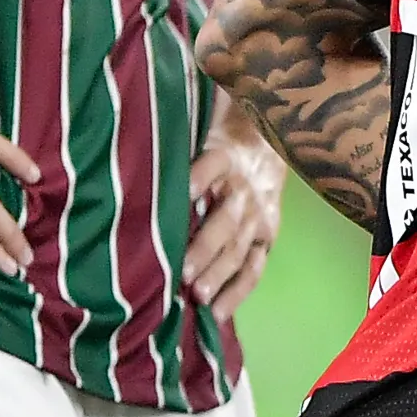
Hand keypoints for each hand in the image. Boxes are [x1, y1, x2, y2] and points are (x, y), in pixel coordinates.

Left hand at [185, 115, 285, 316]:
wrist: (270, 141)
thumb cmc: (218, 135)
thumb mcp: (201, 119)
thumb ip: (174, 120)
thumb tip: (145, 100)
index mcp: (225, 155)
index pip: (210, 165)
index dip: (195, 178)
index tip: (179, 193)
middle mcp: (244, 188)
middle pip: (226, 219)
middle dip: (206, 247)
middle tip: (183, 272)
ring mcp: (258, 216)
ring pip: (239, 248)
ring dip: (220, 273)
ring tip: (199, 297)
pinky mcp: (267, 237)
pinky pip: (255, 268)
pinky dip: (239, 292)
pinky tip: (219, 315)